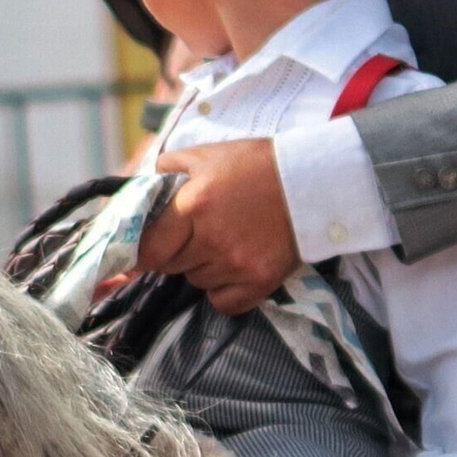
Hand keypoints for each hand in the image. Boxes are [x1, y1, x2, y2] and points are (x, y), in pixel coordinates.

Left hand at [136, 138, 301, 312]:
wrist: (313, 182)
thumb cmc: (257, 164)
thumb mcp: (208, 154)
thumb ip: (168, 168)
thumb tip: (144, 188)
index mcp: (193, 206)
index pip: (148, 249)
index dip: (144, 249)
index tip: (150, 244)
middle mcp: (211, 240)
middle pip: (171, 267)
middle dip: (176, 251)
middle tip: (195, 233)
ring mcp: (236, 265)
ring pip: (197, 282)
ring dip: (202, 267)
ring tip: (225, 242)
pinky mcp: (259, 283)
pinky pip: (222, 302)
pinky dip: (223, 290)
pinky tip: (235, 267)